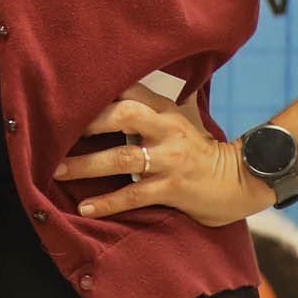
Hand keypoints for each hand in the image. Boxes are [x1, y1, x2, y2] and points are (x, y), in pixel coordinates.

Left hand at [56, 97, 270, 229]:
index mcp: (165, 110)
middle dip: (87, 123)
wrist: (241, 181)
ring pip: (122, 157)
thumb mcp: (179, 120)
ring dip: (85, 165)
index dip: (98, 90)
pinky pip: (134, 195)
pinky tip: (85, 208)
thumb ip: (150, 106)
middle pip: (123, 115)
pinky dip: (107, 203)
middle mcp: (166, 129)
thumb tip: (115, 88)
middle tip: (56, 133)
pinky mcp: (172, 188)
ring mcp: (169, 159)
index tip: (65, 95)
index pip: (129, 89)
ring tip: (57, 171)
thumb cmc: (199, 150)